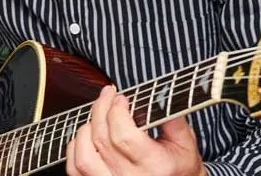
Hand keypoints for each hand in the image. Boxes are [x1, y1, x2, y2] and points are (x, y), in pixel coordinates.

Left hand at [66, 85, 206, 175]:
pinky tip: (85, 136)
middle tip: (108, 94)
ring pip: (84, 157)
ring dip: (86, 130)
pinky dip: (75, 149)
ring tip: (97, 117)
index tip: (121, 98)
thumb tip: (157, 93)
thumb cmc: (180, 168)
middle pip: (102, 139)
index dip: (117, 111)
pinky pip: (75, 169)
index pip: (124, 136)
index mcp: (154, 166)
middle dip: (101, 109)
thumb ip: (172, 117)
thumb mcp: (185, 143)